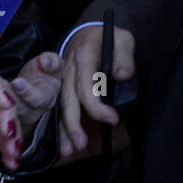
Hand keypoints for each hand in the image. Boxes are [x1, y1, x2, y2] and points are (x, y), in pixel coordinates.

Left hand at [7, 52, 61, 131]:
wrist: (38, 85)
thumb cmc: (45, 74)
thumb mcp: (53, 66)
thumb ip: (52, 63)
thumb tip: (45, 60)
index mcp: (46, 99)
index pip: (38, 98)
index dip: (27, 91)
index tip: (16, 82)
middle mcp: (32, 112)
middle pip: (18, 108)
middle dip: (6, 98)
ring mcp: (17, 116)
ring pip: (5, 113)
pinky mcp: (4, 118)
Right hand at [59, 24, 134, 157]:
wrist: (87, 32)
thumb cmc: (108, 38)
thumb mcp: (122, 39)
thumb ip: (124, 57)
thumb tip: (122, 75)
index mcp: (84, 58)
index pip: (86, 86)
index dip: (97, 106)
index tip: (113, 118)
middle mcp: (69, 70)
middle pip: (68, 100)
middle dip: (73, 124)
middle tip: (81, 144)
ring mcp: (62, 79)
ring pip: (60, 106)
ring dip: (63, 129)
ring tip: (68, 150)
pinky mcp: (61, 87)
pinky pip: (58, 107)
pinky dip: (60, 126)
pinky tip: (63, 143)